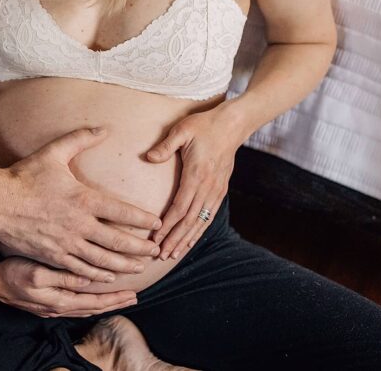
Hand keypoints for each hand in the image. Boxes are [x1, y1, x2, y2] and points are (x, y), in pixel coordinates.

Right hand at [0, 127, 161, 282]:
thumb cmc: (24, 175)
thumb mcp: (54, 152)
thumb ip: (81, 139)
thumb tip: (104, 128)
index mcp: (83, 199)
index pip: (122, 212)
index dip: (143, 220)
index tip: (157, 224)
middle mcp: (78, 225)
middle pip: (118, 242)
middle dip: (140, 249)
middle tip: (156, 251)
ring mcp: (66, 244)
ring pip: (102, 261)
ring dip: (124, 265)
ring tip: (139, 268)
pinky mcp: (53, 256)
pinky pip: (81, 270)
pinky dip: (98, 275)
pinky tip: (108, 276)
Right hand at [0, 256, 137, 317]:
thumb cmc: (14, 273)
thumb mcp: (37, 274)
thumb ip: (63, 278)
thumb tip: (88, 280)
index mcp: (60, 300)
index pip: (95, 301)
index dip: (115, 298)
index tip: (133, 293)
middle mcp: (60, 306)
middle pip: (94, 307)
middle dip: (115, 303)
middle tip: (134, 298)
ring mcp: (54, 306)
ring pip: (86, 307)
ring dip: (105, 303)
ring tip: (121, 298)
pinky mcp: (49, 302)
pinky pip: (77, 304)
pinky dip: (90, 301)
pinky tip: (94, 296)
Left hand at [146, 104, 244, 258]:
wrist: (232, 124)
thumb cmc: (203, 125)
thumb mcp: (182, 130)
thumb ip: (165, 146)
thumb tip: (148, 157)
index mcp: (197, 174)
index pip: (179, 207)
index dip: (167, 225)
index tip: (156, 239)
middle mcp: (208, 187)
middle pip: (190, 220)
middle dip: (175, 240)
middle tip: (161, 255)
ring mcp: (216, 190)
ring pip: (201, 222)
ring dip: (187, 240)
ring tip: (173, 255)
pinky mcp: (221, 190)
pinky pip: (210, 216)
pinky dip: (199, 231)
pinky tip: (191, 240)